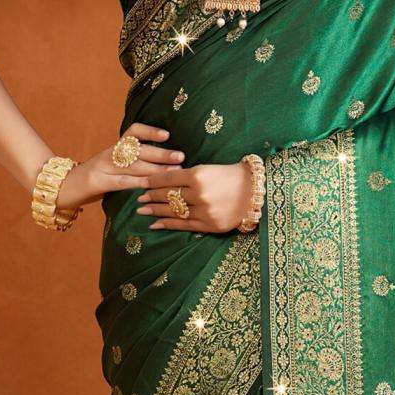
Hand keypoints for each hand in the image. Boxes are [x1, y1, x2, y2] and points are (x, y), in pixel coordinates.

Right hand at [54, 123, 184, 213]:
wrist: (58, 187)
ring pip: (132, 164)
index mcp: (113, 149)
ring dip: (155, 168)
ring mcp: (102, 167)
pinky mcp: (97, 182)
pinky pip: (121, 181)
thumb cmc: (91, 180)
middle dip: (161, 153)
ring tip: (174, 171)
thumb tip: (158, 164)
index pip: (132, 132)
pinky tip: (152, 185)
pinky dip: (138, 182)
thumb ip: (129, 165)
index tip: (167, 135)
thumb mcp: (110, 168)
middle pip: (138, 149)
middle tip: (181, 156)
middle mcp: (108, 154)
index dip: (150, 131)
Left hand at [135, 158, 255, 232]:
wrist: (254, 192)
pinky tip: (155, 225)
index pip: (169, 178)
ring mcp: (204, 211)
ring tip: (142, 211)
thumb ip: (187, 176)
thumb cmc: (230, 176)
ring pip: (174, 212)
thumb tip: (164, 182)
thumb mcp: (208, 169)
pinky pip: (184, 225)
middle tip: (139, 198)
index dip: (153, 181)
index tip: (142, 182)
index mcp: (199, 175)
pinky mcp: (209, 225)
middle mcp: (200, 194)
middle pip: (168, 196)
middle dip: (151, 197)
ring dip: (156, 212)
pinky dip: (168, 225)